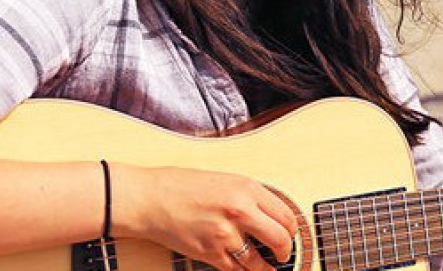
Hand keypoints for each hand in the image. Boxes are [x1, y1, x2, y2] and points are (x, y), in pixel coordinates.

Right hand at [116, 165, 297, 270]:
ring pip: (258, 261)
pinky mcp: (211, 252)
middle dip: (285, 251)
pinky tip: (244, 268)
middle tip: (283, 254)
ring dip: (265, 267)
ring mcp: (226, 234)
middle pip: (280, 238)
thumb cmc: (182, 186)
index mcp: (247, 189)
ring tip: (265, 266)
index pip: (286, 215)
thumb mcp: (225, 180)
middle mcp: (240, 210)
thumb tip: (272, 214)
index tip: (290, 233)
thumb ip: (251, 196)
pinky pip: (236, 270)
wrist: (150, 198)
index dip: (292, 229)